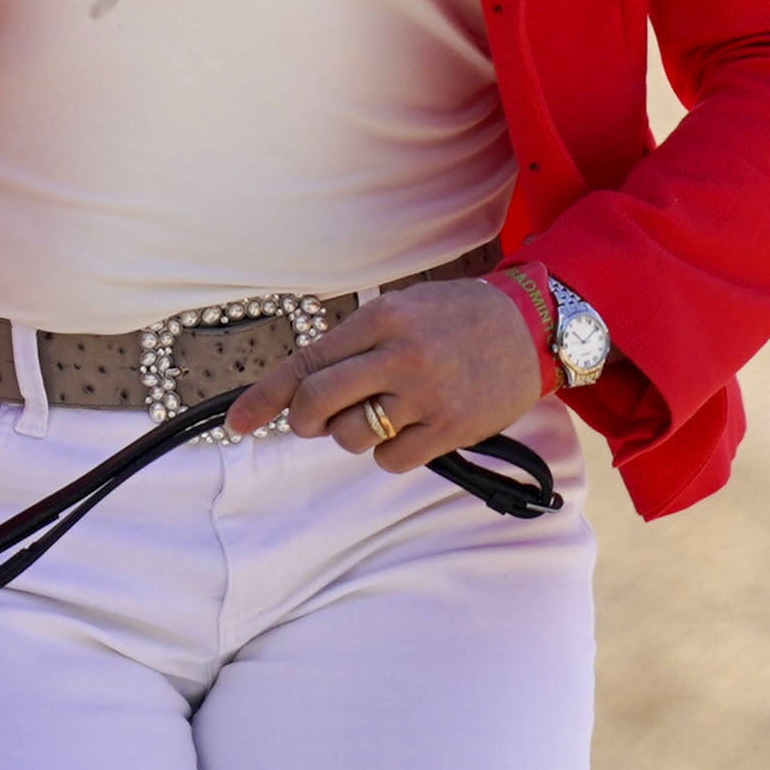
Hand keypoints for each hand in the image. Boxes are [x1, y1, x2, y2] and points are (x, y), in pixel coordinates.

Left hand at [223, 275, 545, 473]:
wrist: (533, 327)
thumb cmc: (459, 317)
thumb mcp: (404, 309)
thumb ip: (355, 344)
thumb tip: (302, 391)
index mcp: (382, 319)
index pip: (306, 363)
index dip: (264, 398)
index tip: (235, 425)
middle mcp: (399, 356)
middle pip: (317, 405)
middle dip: (306, 419)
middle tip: (317, 418)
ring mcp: (425, 396)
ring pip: (351, 437)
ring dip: (354, 433)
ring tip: (387, 411)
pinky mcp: (450, 430)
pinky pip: (390, 460)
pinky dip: (390, 452)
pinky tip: (413, 428)